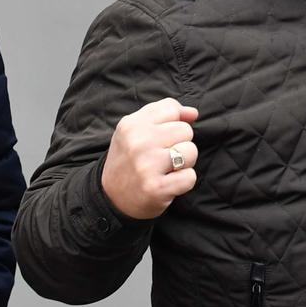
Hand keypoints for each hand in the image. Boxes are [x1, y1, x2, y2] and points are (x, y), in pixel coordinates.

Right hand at [100, 98, 199, 219]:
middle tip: (163, 157)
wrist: (111, 198)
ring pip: (191, 151)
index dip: (173, 124)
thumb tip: (193, 113)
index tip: (161, 138)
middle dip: (180, 143)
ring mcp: (147, 165)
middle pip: (186, 130)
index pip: (172, 108)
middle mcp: (138, 142)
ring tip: (167, 169)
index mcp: (131, 124)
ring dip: (185, 163)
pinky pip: (190, 177)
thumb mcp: (136, 131)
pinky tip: (168, 183)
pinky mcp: (157, 188)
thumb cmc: (130, 160)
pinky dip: (184, 182)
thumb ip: (164, 115)